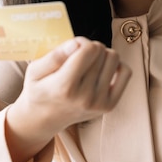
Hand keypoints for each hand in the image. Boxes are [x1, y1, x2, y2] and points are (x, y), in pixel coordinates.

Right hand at [5, 38, 130, 161]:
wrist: (44, 119)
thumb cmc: (39, 90)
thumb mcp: (35, 70)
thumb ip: (55, 55)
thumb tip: (78, 43)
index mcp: (65, 87)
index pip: (89, 50)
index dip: (81, 42)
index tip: (72, 48)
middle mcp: (85, 97)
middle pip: (102, 52)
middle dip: (91, 48)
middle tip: (78, 57)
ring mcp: (99, 103)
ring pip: (114, 59)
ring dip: (102, 55)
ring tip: (89, 63)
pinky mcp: (110, 105)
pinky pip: (126, 73)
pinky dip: (116, 66)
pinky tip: (101, 70)